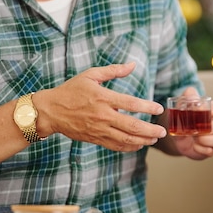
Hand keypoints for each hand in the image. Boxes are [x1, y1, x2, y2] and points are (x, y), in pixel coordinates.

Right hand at [35, 62, 166, 151]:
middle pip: (132, 126)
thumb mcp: (90, 75)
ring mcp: (99, 129)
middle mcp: (103, 115)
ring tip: (155, 138)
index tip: (159, 109)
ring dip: (143, 140)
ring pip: (126, 139)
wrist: (50, 111)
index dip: (148, 107)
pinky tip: (139, 144)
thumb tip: (133, 65)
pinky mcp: (95, 139)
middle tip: (162, 131)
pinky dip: (130, 147)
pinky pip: (116, 146)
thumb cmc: (71, 91)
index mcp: (103, 98)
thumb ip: (113, 70)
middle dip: (150, 130)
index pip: (131, 104)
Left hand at [170, 88, 212, 159]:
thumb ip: (188, 97)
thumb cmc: (185, 119)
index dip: (208, 110)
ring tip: (195, 138)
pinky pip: (211, 151)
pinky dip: (201, 149)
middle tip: (195, 129)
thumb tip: (190, 92)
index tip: (196, 111)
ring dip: (205, 140)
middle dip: (208, 128)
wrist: (179, 137)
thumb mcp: (183, 106)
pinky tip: (194, 146)